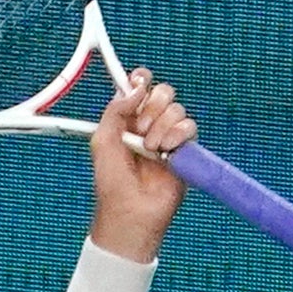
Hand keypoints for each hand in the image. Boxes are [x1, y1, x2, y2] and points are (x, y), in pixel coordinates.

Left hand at [88, 71, 195, 261]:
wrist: (131, 211)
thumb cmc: (112, 182)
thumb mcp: (102, 141)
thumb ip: (116, 110)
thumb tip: (136, 86)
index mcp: (127, 119)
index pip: (140, 87)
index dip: (142, 80)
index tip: (139, 83)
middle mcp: (149, 124)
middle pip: (163, 93)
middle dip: (152, 107)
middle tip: (140, 128)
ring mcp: (168, 137)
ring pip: (177, 110)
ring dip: (162, 127)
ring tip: (151, 149)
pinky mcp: (185, 151)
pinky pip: (190, 128)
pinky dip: (177, 136)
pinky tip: (166, 153)